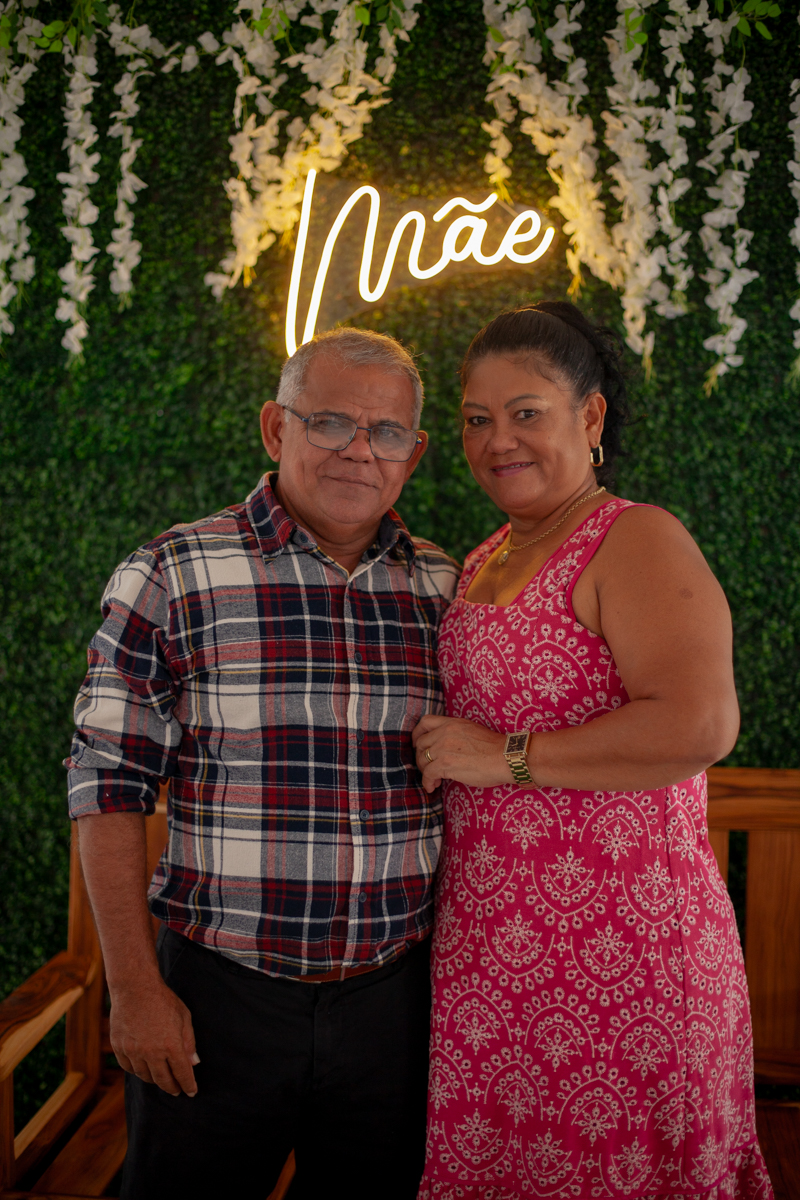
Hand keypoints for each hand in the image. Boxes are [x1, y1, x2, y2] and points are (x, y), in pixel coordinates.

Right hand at [109, 975, 199, 1096]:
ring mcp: (133, 1051)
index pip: (182, 1073)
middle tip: (176, 1090)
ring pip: (145, 1076)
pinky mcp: (119, 1047)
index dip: (188, 1085)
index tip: (191, 1092)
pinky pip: (129, 1068)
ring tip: (161, 1079)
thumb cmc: (163, 1000)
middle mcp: (151, 1052)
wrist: (135, 987)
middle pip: (163, 1080)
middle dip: (172, 1088)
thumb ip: (189, 1042)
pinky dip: (137, 1071)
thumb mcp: (184, 1017)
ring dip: (155, 1080)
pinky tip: (143, 1069)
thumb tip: (194, 1063)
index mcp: (171, 1045)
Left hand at [412, 714, 508, 793]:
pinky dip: (427, 782)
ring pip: (422, 759)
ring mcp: (443, 748)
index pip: (425, 722)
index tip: (418, 744)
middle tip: (428, 766)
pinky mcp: (445, 764)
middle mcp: (445, 733)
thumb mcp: (471, 730)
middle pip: (421, 743)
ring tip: (434, 779)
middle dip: (421, 756)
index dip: (417, 734)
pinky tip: (432, 787)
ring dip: (425, 770)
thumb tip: (444, 746)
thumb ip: (455, 734)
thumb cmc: (494, 748)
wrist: (504, 757)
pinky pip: (428, 774)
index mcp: (452, 723)